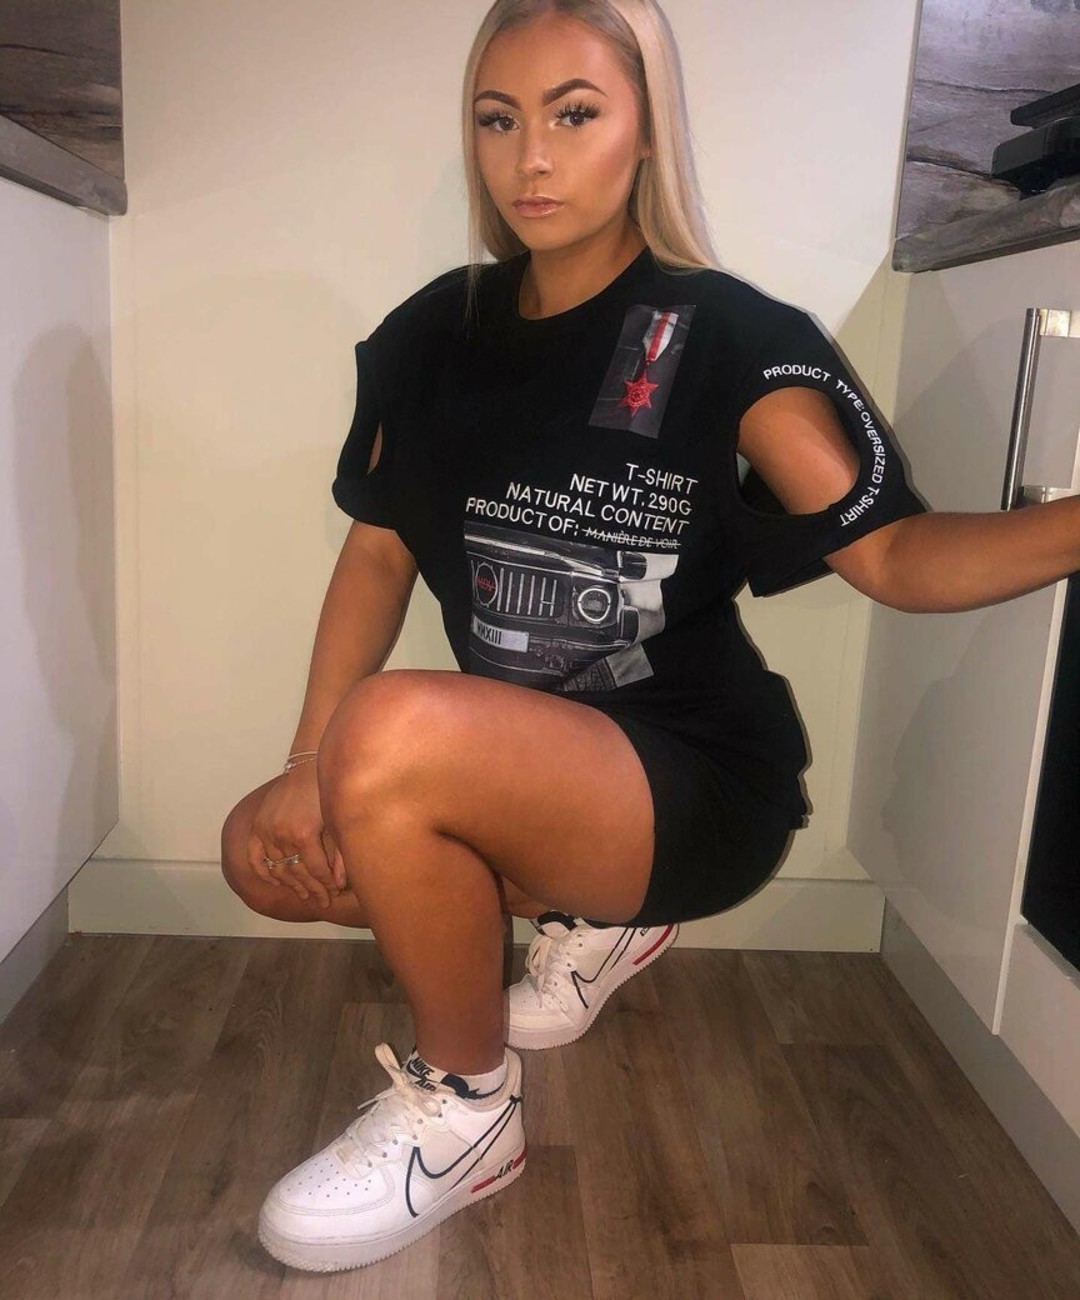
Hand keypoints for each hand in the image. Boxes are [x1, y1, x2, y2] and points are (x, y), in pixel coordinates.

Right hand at [247, 763, 346, 907]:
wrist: (307, 767)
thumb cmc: (326, 792)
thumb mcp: (336, 821)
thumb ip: (340, 854)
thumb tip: (341, 882)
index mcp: (304, 834)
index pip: (317, 871)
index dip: (326, 885)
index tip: (333, 894)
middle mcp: (282, 835)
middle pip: (298, 873)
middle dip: (312, 889)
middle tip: (322, 900)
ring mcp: (267, 831)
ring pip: (277, 868)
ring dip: (290, 883)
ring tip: (303, 894)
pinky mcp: (258, 825)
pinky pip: (255, 855)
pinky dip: (262, 870)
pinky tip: (275, 881)